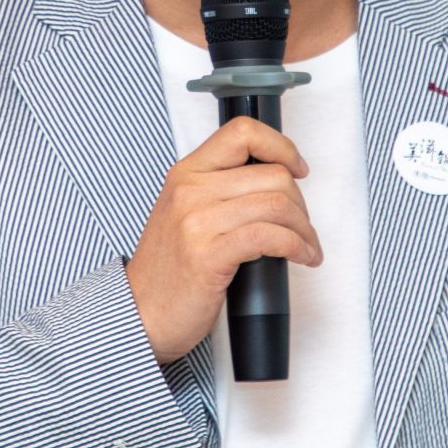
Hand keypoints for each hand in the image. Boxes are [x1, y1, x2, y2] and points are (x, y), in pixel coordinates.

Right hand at [125, 115, 320, 362]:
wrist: (141, 314)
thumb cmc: (168, 270)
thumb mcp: (184, 213)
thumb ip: (218, 190)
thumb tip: (273, 181)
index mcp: (185, 173)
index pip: (242, 132)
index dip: (281, 146)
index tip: (297, 168)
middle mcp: (190, 190)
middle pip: (272, 174)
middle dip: (301, 203)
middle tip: (303, 226)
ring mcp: (197, 222)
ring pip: (277, 204)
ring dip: (304, 229)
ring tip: (307, 247)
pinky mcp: (209, 256)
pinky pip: (270, 236)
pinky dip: (297, 246)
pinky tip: (301, 257)